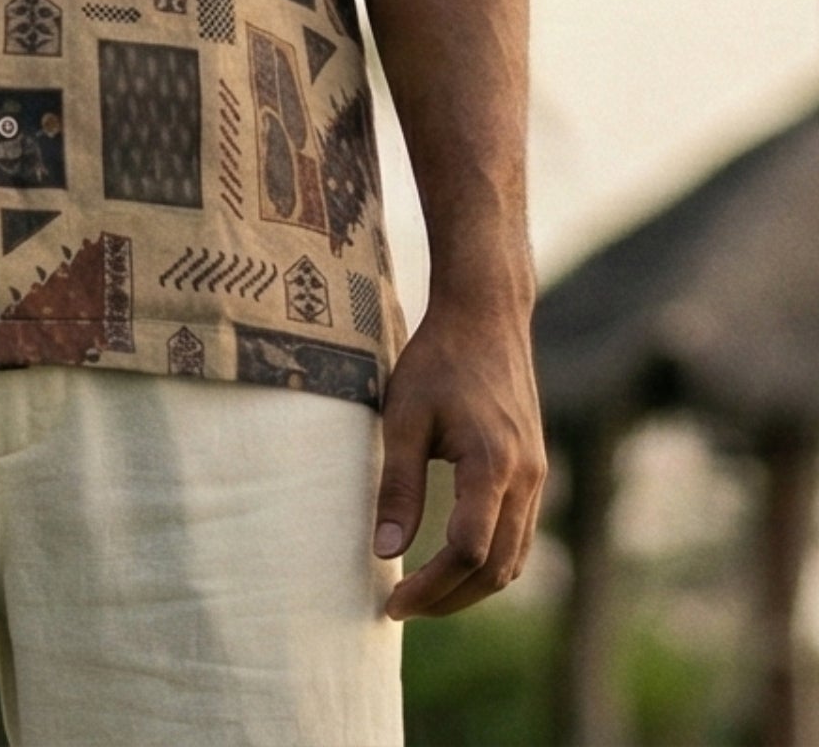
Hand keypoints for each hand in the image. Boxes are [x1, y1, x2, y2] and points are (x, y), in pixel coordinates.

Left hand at [371, 298, 545, 618]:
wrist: (486, 315)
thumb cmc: (438, 359)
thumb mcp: (404, 415)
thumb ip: (397, 484)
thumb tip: (386, 552)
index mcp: (493, 464)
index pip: (467, 553)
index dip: (430, 587)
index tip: (392, 601)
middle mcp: (525, 478)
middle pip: (495, 570)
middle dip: (448, 599)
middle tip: (401, 607)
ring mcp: (537, 476)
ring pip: (513, 560)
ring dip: (471, 587)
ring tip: (423, 593)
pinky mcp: (535, 470)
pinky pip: (520, 536)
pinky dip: (490, 562)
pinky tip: (453, 562)